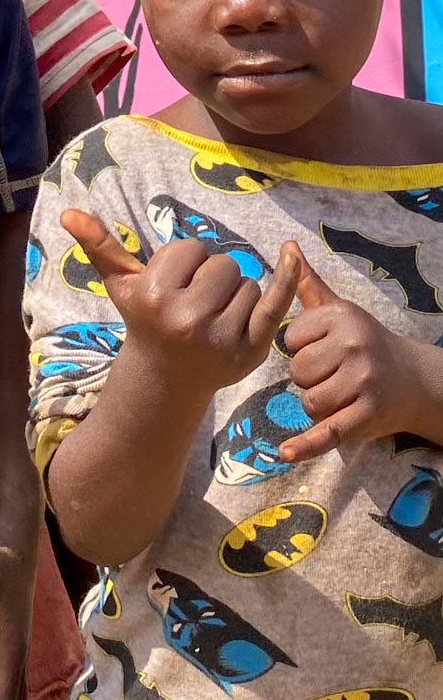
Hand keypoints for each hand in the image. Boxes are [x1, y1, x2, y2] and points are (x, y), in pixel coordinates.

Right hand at [60, 211, 299, 401]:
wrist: (164, 380)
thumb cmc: (143, 321)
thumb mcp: (121, 285)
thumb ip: (100, 246)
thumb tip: (68, 212)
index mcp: (155, 297)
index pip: (191, 249)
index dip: (185, 263)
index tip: (172, 287)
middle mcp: (188, 319)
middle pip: (223, 264)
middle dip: (211, 276)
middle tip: (193, 303)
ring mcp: (222, 338)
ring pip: (247, 283)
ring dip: (234, 293)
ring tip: (212, 316)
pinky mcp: (248, 352)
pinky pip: (273, 304)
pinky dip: (286, 280)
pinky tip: (294, 256)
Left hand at [281, 248, 432, 460]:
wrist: (413, 379)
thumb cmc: (365, 342)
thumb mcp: (339, 310)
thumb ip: (308, 284)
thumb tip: (286, 245)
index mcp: (342, 318)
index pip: (290, 339)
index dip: (301, 348)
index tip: (322, 347)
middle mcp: (354, 346)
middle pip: (297, 372)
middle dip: (309, 377)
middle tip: (335, 373)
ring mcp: (363, 382)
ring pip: (308, 401)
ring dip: (317, 404)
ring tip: (341, 393)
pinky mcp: (367, 416)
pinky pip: (327, 432)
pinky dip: (306, 445)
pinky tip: (285, 453)